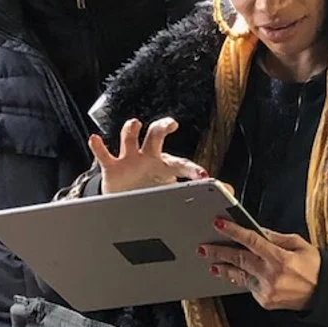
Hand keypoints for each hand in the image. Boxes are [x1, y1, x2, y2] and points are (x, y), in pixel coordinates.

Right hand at [89, 116, 208, 193]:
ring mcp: (129, 160)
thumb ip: (200, 190)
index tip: (203, 175)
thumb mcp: (174, 193)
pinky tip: (95, 139)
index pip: (182, 162)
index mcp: (166, 166)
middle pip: (156, 136)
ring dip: (131, 130)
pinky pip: (104, 155)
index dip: (192, 169)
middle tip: (171, 124)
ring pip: (130, 139)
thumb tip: (231, 191)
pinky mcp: (112, 168)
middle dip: (162, 127)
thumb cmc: (152, 192)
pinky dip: (99, 147)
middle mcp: (148, 158)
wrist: (124, 202)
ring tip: (135, 124)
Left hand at [198, 220, 320, 310]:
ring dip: (224, 268)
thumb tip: (258, 231)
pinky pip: (249, 286)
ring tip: (212, 263)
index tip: (219, 224)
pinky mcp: (265, 301)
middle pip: (239, 259)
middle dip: (219, 251)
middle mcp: (271, 274)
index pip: (251, 241)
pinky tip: (232, 273)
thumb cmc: (314, 267)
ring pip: (240, 275)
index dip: (234, 232)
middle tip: (204, 247)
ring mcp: (267, 290)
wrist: (324, 293)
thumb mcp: (299, 244)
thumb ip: (276, 238)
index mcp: (280, 257)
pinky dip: (241, 279)